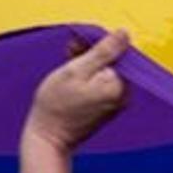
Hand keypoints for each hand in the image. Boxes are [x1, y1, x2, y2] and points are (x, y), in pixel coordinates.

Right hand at [23, 29, 128, 156]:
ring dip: (88, 64)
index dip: (96, 44)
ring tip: (68, 67)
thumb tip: (124, 33)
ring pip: (105, 70)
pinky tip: (73, 78)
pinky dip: (88, 77)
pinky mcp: (106, 107)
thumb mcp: (76, 71)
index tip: (76, 47)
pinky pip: (101, 83)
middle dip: (91, 53)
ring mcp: (115, 102)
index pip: (116, 51)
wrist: (48, 139)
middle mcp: (122, 95)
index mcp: (118, 85)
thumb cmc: (56, 105)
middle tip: (69, 54)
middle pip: (112, 60)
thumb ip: (102, 52)